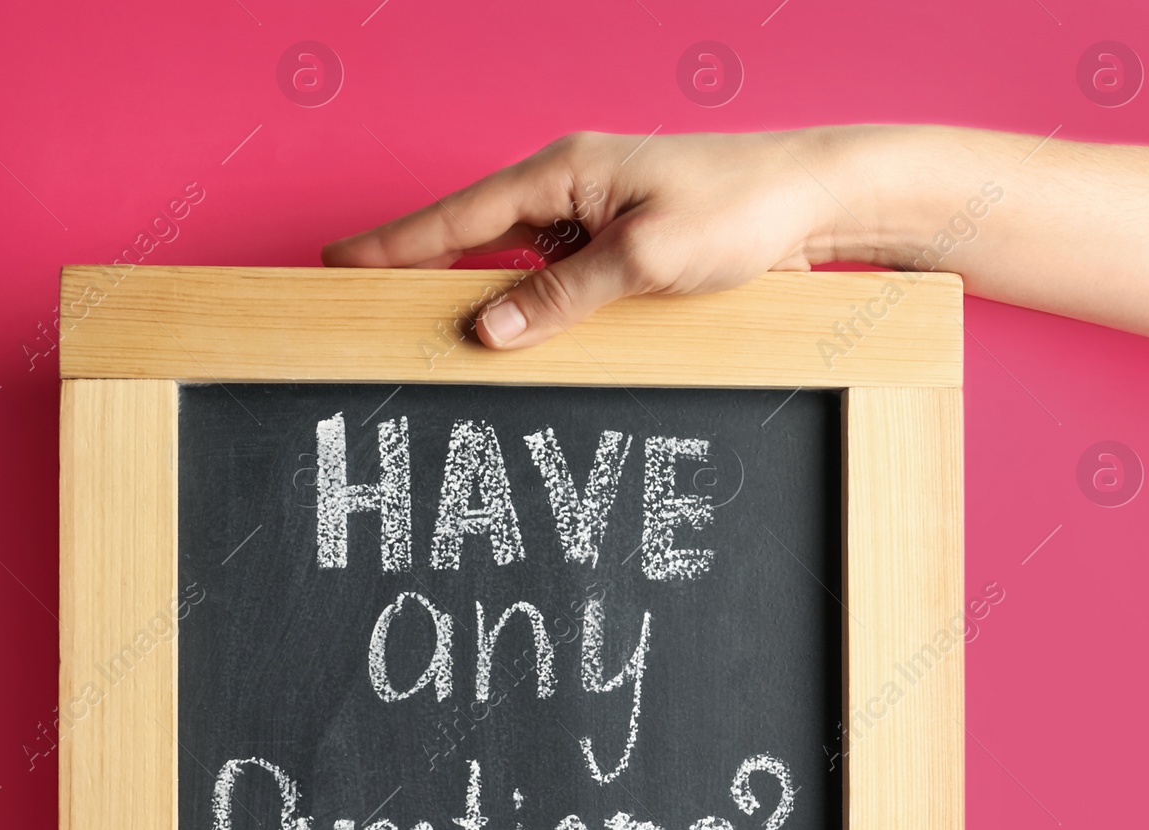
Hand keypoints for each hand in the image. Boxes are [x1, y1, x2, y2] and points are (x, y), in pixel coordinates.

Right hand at [322, 129, 881, 349]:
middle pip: (473, 237)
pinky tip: (521, 336)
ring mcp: (593, 215)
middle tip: (366, 306)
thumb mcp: (644, 259)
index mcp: (563, 172)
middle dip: (420, 272)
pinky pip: (554, 278)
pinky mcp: (619, 244)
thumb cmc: (739, 209)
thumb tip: (488, 330)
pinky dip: (532, 307)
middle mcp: (570, 188)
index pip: (456, 215)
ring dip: (485, 300)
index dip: (392, 244)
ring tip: (435, 338)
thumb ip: (562, 297)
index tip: (335, 262)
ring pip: (514, 264)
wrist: (813, 200)